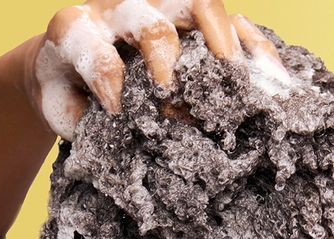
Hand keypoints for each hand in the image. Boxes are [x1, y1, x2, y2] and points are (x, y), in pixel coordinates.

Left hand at [31, 0, 291, 139]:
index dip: (109, 81)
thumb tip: (126, 132)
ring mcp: (161, 6)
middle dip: (166, 60)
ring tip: (236, 82)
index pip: (93, 47)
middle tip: (173, 98)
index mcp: (77, 28)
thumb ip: (81, 119)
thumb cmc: (68, 89)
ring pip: (200, 5)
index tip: (118, 112)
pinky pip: (233, 20)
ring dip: (222, 43)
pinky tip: (274, 80)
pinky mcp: (194, 17)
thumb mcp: (60, 106)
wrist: (69, 66)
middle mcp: (120, 6)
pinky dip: (255, 48)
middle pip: (151, 21)